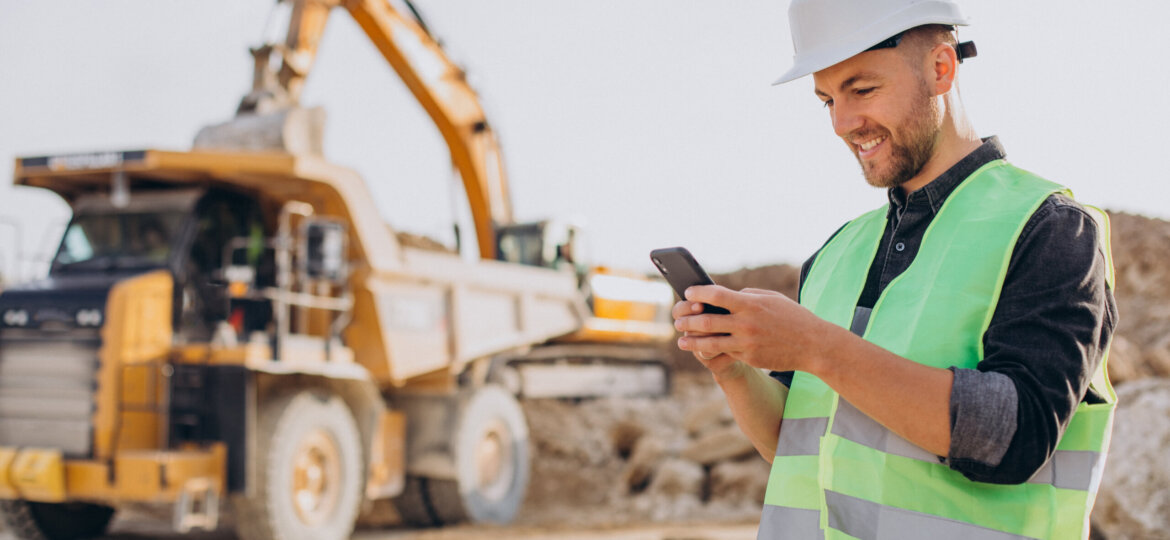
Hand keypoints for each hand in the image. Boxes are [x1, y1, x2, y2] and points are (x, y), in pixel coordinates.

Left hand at [673, 285, 831, 373]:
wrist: (813, 345)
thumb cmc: (792, 317)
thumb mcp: (771, 298)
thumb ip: (747, 295)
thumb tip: (725, 295)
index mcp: (750, 304)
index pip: (716, 294)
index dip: (698, 292)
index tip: (688, 292)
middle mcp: (746, 323)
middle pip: (707, 320)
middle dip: (688, 320)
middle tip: (677, 320)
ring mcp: (747, 343)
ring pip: (711, 343)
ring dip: (692, 342)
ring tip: (681, 341)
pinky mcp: (749, 358)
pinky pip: (727, 352)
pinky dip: (714, 351)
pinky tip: (703, 349)